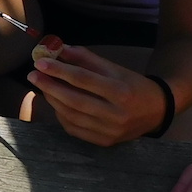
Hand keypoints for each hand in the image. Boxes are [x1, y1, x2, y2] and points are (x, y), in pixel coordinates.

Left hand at [27, 46, 167, 146]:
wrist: (157, 110)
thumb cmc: (132, 85)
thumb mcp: (114, 68)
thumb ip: (86, 58)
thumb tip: (58, 49)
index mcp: (121, 92)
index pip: (83, 79)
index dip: (60, 70)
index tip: (41, 62)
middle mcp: (116, 114)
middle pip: (74, 100)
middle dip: (50, 86)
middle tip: (34, 75)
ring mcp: (110, 132)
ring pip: (72, 116)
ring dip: (53, 100)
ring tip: (43, 87)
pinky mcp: (104, 142)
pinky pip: (75, 129)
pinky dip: (61, 115)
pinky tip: (56, 103)